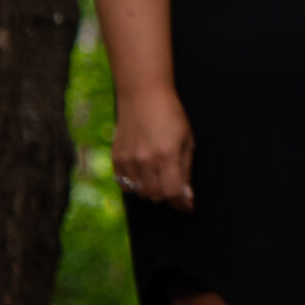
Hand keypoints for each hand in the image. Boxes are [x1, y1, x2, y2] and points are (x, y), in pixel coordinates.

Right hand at [113, 89, 195, 211]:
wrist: (143, 96)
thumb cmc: (171, 115)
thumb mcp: (187, 140)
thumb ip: (186, 170)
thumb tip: (186, 196)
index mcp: (166, 154)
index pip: (172, 193)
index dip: (182, 204)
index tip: (188, 207)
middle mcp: (145, 160)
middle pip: (156, 196)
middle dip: (168, 195)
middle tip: (174, 186)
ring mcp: (127, 160)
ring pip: (140, 193)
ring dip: (152, 190)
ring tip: (159, 176)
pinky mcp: (116, 158)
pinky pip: (125, 185)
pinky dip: (135, 185)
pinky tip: (144, 174)